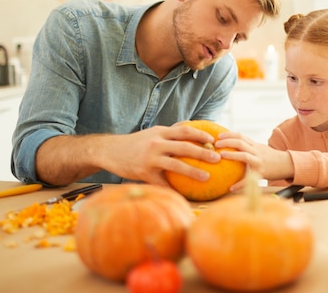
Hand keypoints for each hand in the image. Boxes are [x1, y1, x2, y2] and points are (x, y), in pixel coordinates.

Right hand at [107, 124, 221, 185]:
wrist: (110, 151)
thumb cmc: (136, 143)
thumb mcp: (152, 133)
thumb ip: (170, 133)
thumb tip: (192, 131)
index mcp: (161, 132)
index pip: (185, 131)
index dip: (200, 134)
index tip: (214, 140)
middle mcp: (156, 144)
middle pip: (184, 147)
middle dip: (203, 153)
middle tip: (217, 159)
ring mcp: (150, 159)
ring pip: (176, 165)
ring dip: (193, 171)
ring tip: (206, 177)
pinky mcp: (143, 173)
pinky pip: (162, 183)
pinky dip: (174, 190)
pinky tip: (185, 196)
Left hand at [214, 131, 293, 189]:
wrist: (287, 165)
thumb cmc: (271, 158)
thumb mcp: (260, 149)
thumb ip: (248, 147)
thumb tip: (232, 146)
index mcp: (255, 146)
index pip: (241, 136)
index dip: (229, 134)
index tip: (219, 136)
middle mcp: (257, 152)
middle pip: (241, 143)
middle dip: (227, 142)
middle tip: (216, 145)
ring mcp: (259, 162)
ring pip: (244, 156)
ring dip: (232, 155)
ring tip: (221, 156)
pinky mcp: (262, 173)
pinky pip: (249, 179)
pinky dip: (239, 184)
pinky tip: (230, 188)